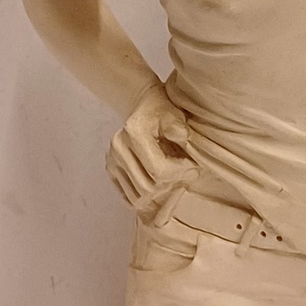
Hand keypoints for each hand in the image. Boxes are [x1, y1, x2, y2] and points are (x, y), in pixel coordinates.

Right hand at [105, 78, 199, 221]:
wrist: (143, 107)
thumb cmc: (163, 111)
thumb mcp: (173, 113)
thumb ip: (178, 125)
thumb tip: (183, 137)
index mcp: (133, 133)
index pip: (158, 170)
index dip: (181, 173)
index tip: (194, 167)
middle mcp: (118, 148)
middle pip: (148, 187)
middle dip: (172, 183)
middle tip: (186, 173)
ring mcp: (112, 161)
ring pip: (138, 197)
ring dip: (159, 193)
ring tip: (173, 178)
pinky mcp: (111, 170)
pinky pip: (128, 197)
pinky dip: (146, 198)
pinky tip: (160, 185)